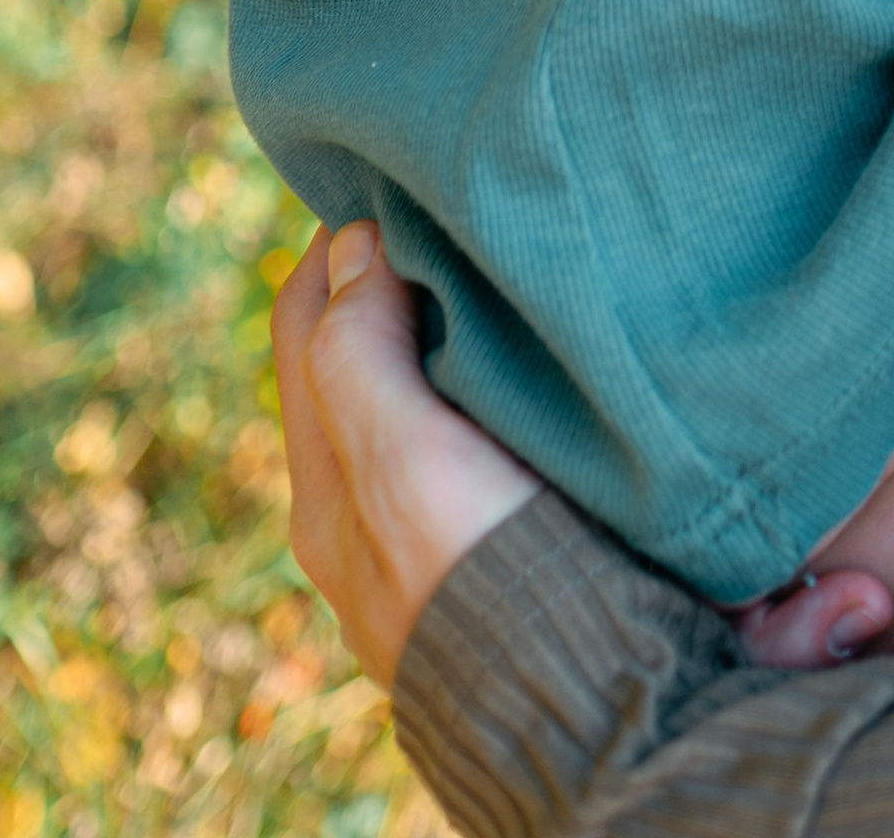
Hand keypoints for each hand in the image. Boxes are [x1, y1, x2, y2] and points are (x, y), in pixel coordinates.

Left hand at [273, 222, 542, 689]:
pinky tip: (541, 352)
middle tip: (455, 207)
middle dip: (390, 273)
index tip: (403, 179)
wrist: (588, 713)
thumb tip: (356, 246)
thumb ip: (360, 357)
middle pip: (355, 351)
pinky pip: (471, 428)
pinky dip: (488, 373)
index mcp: (328, 489)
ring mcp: (433, 531)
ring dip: (445, 323)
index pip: (305, 318)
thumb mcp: (403, 463)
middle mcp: (365, 512)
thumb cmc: (490, 581)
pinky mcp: (499, 541)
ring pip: (416, 388)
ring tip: (502, 263)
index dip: (341, 238)